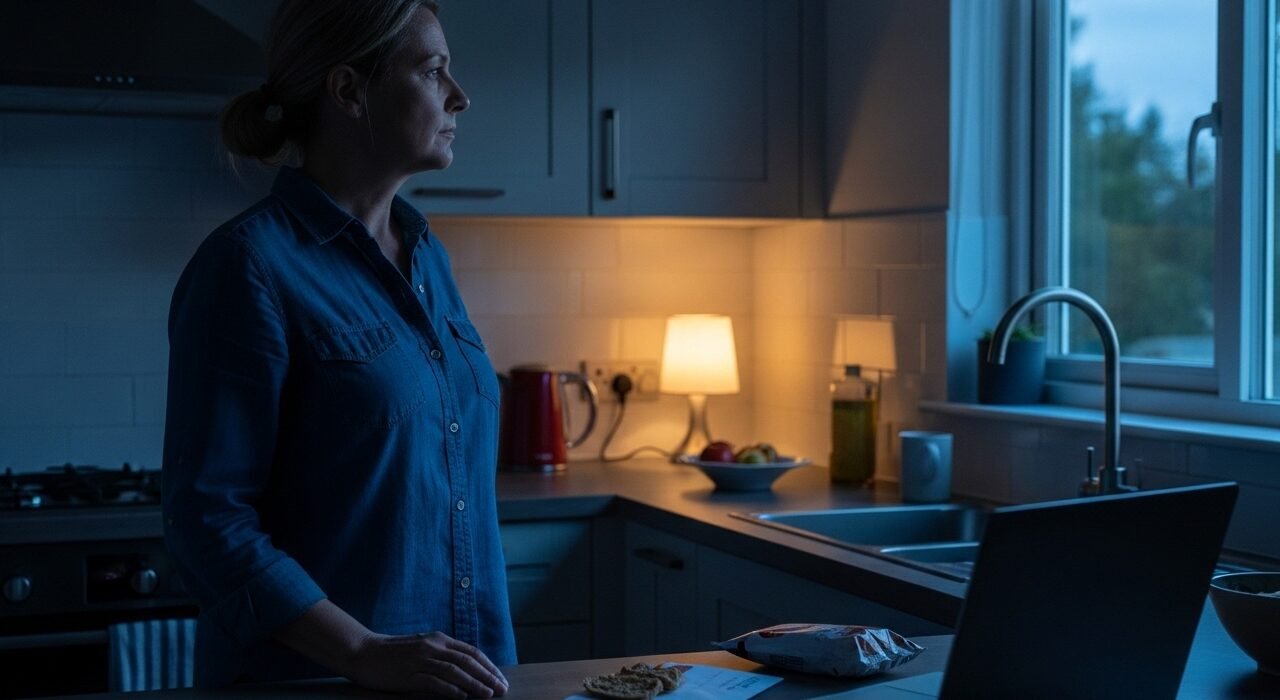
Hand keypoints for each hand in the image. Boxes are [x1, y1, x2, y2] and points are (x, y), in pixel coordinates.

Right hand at [344, 631, 508, 697]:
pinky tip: (463, 698)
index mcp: (438, 639)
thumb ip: (442, 655)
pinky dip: (451, 690)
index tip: (501, 679)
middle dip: (488, 676)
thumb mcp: (422, 647)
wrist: (363, 652)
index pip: (471, 652)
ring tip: (488, 695)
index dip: (489, 666)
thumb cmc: (393, 653)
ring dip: (475, 684)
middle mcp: (433, 647)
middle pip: (468, 661)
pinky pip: (435, 682)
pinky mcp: (409, 674)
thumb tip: (466, 670)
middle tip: (502, 689)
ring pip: (455, 672)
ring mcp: (421, 660)